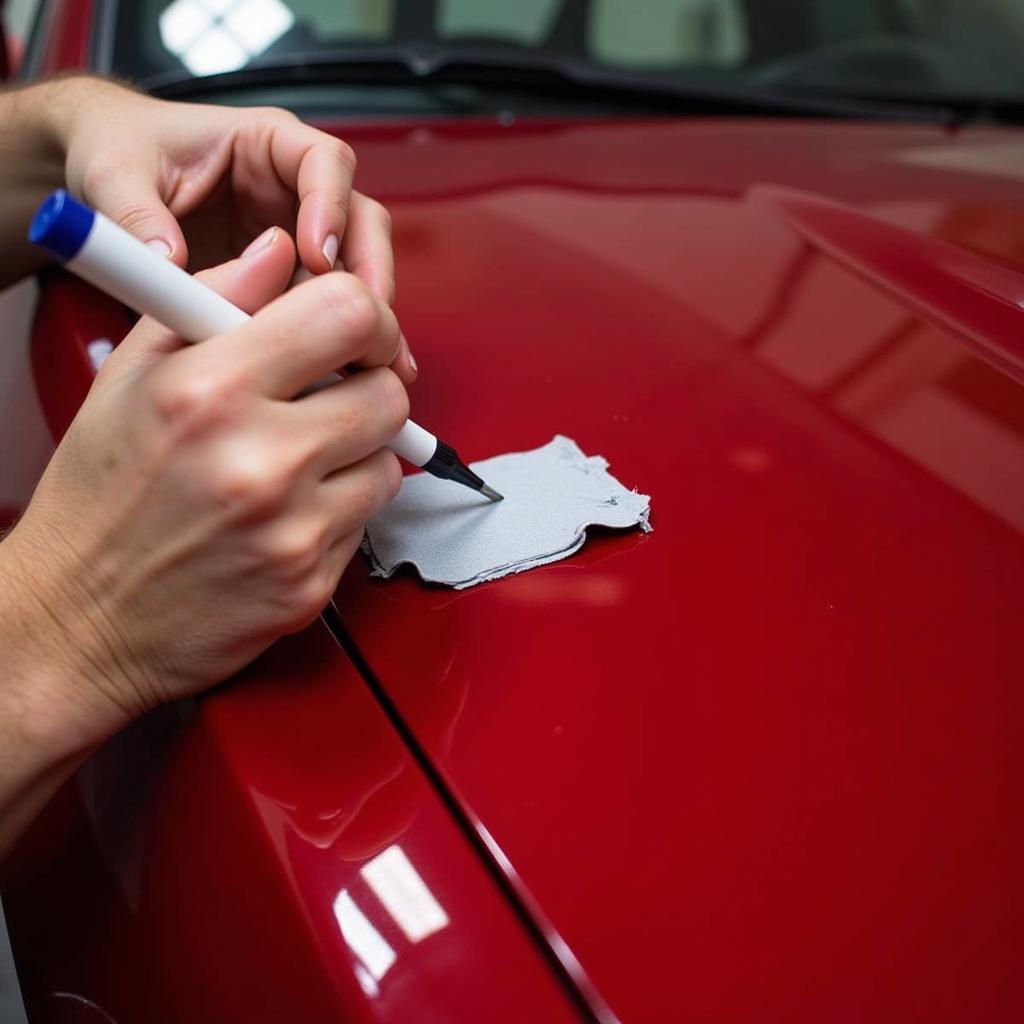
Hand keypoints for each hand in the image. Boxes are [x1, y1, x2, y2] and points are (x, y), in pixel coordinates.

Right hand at [1, 226, 406, 748]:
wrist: (81, 621)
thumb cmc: (100, 499)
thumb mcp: (129, 376)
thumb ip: (210, 299)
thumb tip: (279, 253)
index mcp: (210, 391)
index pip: (349, 313)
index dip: (367, 317)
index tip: (355, 333)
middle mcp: (260, 461)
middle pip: (389, 392)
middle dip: (366, 386)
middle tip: (328, 397)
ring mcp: (292, 531)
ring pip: (389, 461)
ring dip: (357, 452)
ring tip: (297, 460)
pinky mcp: (312, 584)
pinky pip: (366, 521)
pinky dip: (341, 508)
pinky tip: (288, 511)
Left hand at [54, 76, 415, 381]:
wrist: (108, 177)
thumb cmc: (120, 150)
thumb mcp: (114, 175)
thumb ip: (137, 217)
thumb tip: (168, 264)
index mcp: (265, 142)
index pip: (325, 162)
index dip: (332, 207)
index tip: (319, 254)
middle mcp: (294, 188)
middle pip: (361, 222)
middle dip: (369, 271)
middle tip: (364, 317)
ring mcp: (298, 233)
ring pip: (356, 269)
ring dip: (363, 313)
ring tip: (366, 357)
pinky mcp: (290, 276)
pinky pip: (326, 304)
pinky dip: (342, 338)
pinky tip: (350, 370)